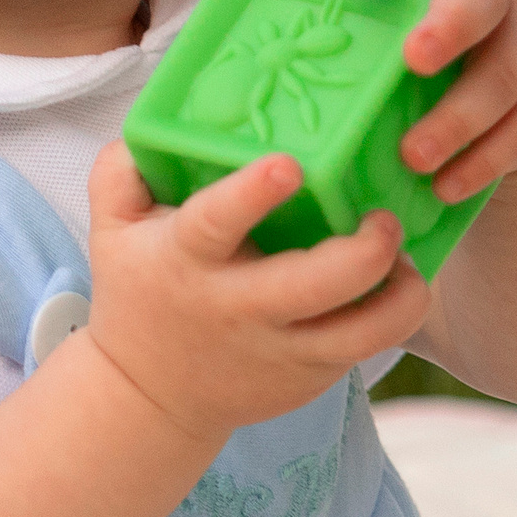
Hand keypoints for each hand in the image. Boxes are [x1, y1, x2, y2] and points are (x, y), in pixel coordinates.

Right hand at [81, 140, 431, 448]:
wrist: (149, 396)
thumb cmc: (140, 292)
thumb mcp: (110, 228)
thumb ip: (122, 168)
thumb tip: (155, 119)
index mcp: (187, 259)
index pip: (215, 224)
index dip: (252, 194)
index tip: (290, 164)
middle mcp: (238, 307)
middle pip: (314, 285)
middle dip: (364, 251)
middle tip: (384, 219)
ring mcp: (280, 349)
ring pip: (362, 331)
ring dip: (401, 294)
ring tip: (406, 260)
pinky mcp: (310, 375)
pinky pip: (369, 347)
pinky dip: (397, 315)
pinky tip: (400, 284)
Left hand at [242, 0, 516, 201]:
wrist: (514, 85)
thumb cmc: (416, 41)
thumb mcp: (377, 16)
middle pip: (477, 1)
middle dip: (447, 29)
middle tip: (413, 62)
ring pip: (502, 78)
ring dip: (458, 121)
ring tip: (414, 159)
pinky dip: (485, 162)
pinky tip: (448, 187)